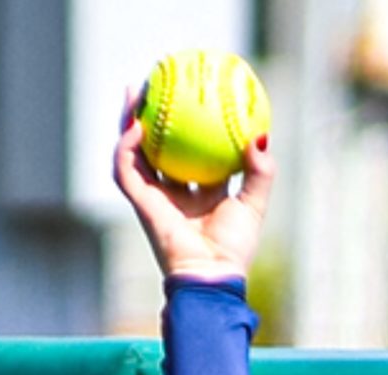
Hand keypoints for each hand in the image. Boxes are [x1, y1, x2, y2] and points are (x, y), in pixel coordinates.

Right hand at [113, 85, 274, 282]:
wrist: (211, 275)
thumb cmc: (234, 248)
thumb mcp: (253, 203)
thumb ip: (260, 172)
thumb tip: (260, 137)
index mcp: (198, 194)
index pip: (190, 154)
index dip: (189, 128)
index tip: (192, 100)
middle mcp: (173, 193)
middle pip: (157, 147)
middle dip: (153, 118)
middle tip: (157, 86)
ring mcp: (153, 198)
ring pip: (134, 152)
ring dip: (129, 123)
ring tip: (134, 94)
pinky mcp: (139, 204)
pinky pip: (127, 169)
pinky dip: (127, 148)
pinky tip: (136, 125)